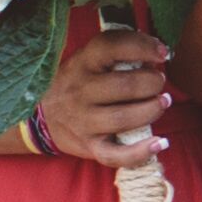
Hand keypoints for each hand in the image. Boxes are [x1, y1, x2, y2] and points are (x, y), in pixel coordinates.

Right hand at [32, 22, 171, 163]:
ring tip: (162, 102)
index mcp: (83, 63)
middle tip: (158, 82)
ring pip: (124, 118)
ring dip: (152, 110)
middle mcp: (81, 91)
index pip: (112, 46)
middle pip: (125, 86)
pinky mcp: (89, 146)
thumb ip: (116, 54)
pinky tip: (160, 143)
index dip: (142, 46)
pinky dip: (140, 152)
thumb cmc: (76, 82)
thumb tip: (157, 54)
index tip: (162, 52)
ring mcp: (84, 121)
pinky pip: (115, 155)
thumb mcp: (87, 59)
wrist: (39, 115)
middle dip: (152, 82)